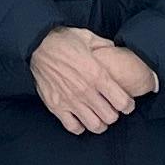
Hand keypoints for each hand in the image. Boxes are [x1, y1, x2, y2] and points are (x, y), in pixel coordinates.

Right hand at [30, 27, 161, 134]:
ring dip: (100, 123)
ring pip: (94, 126)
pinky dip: (80, 126)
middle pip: (110, 117)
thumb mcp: (88, 37)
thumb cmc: (63, 40)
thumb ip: (105, 45)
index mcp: (98, 75)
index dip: (128, 105)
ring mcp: (71, 101)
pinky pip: (73, 127)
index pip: (122, 102)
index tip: (126, 103)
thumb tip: (115, 49)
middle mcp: (86, 91)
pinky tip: (81, 118)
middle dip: (114, 115)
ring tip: (98, 117)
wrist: (36, 45)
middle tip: (111, 109)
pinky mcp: (57, 106)